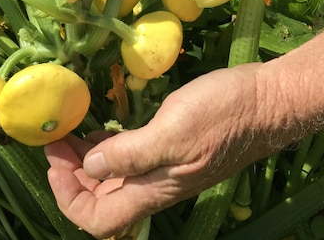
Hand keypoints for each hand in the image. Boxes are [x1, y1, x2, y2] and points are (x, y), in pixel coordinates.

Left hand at [45, 63, 282, 238]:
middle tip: (55, 140)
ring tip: (68, 131)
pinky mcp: (170, 148)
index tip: (56, 161)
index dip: (69, 199)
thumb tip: (89, 167)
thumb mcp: (172, 131)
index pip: (98, 221)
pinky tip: (98, 128)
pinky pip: (128, 158)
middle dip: (69, 176)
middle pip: (99, 201)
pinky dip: (105, 148)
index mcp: (153, 190)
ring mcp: (163, 167)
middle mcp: (154, 185)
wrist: (269, 101)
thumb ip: (130, 153)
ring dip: (83, 161)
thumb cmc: (223, 114)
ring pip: (111, 179)